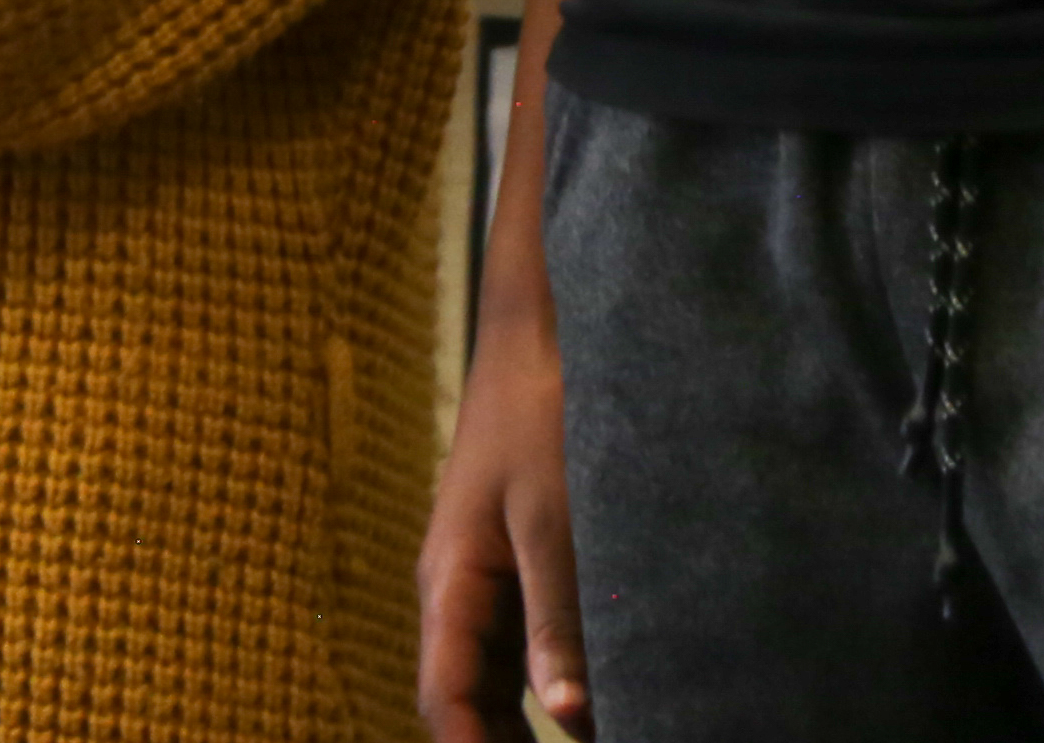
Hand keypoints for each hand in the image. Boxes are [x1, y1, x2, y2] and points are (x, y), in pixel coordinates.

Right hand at [422, 296, 588, 738]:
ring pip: (501, 684)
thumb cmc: (540, 419)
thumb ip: (558, 618)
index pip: (445, 698)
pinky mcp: (526, 569)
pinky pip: (532, 653)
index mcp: (450, 583)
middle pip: (468, 703)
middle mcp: (463, 594)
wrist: (545, 338)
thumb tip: (569, 718)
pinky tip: (598, 713)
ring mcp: (494, 583)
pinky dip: (558, 695)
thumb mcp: (551, 519)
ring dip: (528, 728)